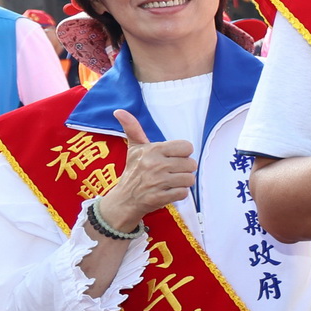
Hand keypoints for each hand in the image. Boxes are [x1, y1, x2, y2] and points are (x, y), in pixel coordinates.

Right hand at [96, 109, 197, 231]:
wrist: (124, 199)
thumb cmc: (133, 171)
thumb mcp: (134, 148)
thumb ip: (133, 128)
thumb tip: (119, 111)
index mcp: (153, 150)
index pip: (187, 147)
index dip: (183, 153)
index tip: (172, 158)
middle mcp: (155, 164)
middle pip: (191, 164)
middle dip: (184, 169)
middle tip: (171, 172)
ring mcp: (158, 182)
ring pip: (189, 179)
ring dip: (183, 182)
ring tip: (170, 182)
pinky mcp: (160, 197)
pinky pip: (184, 193)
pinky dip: (178, 194)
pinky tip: (168, 191)